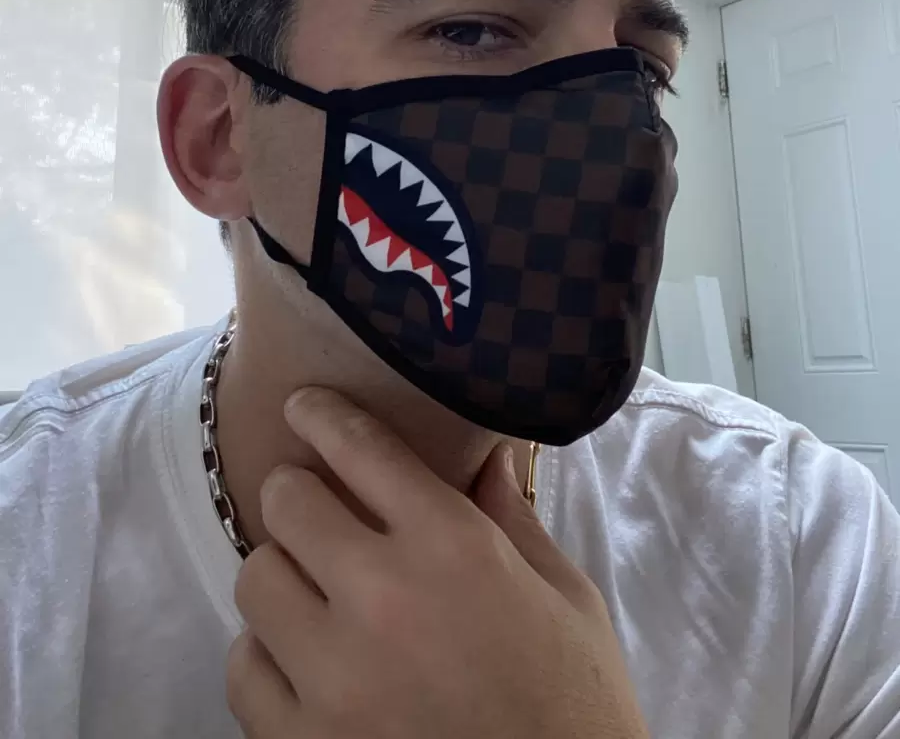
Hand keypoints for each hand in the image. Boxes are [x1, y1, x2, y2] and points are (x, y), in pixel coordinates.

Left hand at [227, 387, 647, 738]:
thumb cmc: (576, 705)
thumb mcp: (566, 598)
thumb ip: (512, 519)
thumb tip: (482, 453)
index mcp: (454, 549)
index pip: (360, 448)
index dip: (323, 415)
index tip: (305, 407)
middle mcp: (382, 599)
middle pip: (288, 502)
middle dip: (300, 492)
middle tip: (318, 507)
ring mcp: (333, 679)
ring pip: (256, 580)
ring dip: (283, 575)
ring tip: (314, 590)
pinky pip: (244, 670)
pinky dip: (267, 656)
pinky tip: (303, 661)